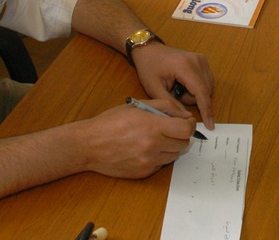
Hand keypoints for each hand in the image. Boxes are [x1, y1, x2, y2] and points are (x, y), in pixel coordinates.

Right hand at [78, 98, 194, 178]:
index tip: (186, 122)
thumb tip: (184, 114)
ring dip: (171, 147)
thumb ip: (165, 106)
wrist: (89, 145)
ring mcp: (148, 162)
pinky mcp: (143, 173)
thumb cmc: (110, 122)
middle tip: (171, 129)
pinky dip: (159, 157)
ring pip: (174, 155)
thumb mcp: (137, 106)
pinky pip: (161, 165)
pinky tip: (145, 149)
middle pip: (184, 144)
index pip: (186, 129)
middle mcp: (153, 146)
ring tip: (156, 138)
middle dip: (181, 135)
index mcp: (152, 126)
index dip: (190, 125)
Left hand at [131, 42, 215, 128]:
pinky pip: (207, 81)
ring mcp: (201, 59)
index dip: (206, 110)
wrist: (149, 50)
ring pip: (208, 87)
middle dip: (191, 99)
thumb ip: (170, 104)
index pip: (201, 92)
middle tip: (173, 93)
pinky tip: (183, 84)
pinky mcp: (203, 60)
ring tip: (177, 88)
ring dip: (194, 94)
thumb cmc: (149, 68)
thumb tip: (186, 117)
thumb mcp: (154, 88)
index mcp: (184, 66)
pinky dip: (197, 88)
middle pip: (205, 91)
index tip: (210, 126)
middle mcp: (197, 61)